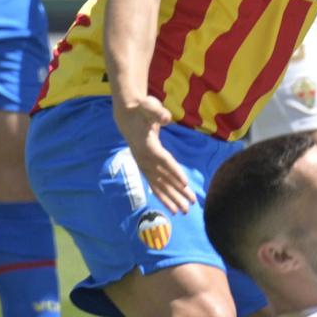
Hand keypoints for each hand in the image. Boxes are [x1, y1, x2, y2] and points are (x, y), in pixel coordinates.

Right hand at [113, 91, 194, 212]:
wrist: (126, 116)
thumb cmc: (141, 109)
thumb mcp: (148, 106)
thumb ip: (157, 112)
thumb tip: (166, 117)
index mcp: (147, 145)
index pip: (163, 160)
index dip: (174, 172)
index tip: (185, 183)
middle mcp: (144, 159)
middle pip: (163, 177)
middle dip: (176, 192)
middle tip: (190, 204)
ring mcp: (143, 165)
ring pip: (159, 185)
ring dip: (172, 198)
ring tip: (184, 211)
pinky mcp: (145, 168)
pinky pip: (155, 185)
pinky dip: (164, 196)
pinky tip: (173, 206)